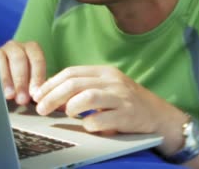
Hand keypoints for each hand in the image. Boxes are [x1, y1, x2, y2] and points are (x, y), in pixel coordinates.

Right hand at [0, 40, 45, 105]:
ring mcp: (1, 50)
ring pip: (2, 60)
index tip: (35, 93)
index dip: (37, 77)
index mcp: (32, 49)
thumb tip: (41, 97)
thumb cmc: (22, 84)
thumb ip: (36, 87)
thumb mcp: (31, 84)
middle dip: (21, 80)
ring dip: (6, 80)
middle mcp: (16, 47)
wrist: (4, 84)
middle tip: (22, 99)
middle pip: (19, 59)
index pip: (37, 59)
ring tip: (9, 96)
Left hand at [32, 66, 179, 136]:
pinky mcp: (126, 115)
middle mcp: (112, 81)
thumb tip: (51, 96)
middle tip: (41, 109)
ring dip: (70, 107)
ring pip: (86, 97)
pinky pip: (100, 119)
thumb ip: (83, 90)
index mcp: (105, 72)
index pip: (71, 72)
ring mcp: (120, 97)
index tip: (38, 95)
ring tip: (67, 114)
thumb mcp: (107, 90)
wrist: (160, 116)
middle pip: (74, 83)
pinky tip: (88, 126)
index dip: (51, 83)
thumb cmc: (128, 103)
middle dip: (52, 96)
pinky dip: (88, 124)